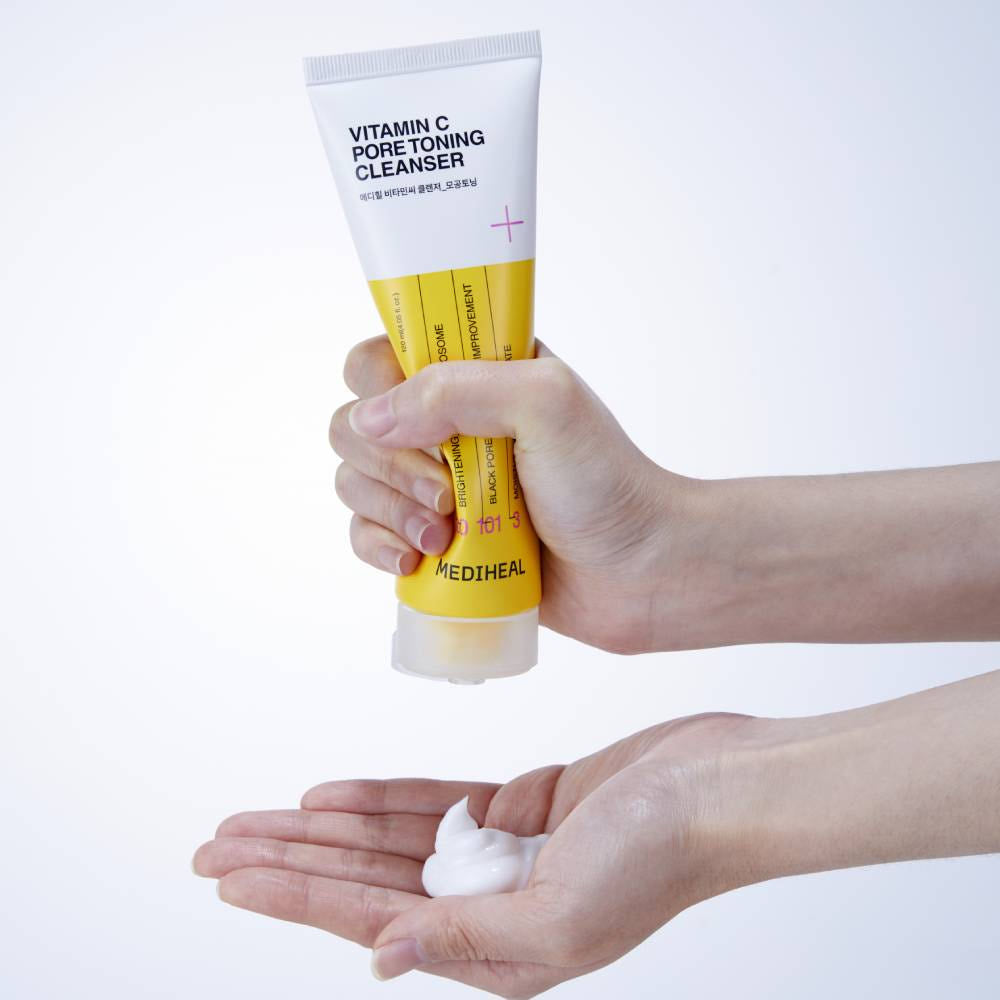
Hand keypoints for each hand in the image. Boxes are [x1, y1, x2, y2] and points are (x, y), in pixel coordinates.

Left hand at [193, 712, 757, 996]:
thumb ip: (466, 939)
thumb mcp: (561, 918)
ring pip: (389, 840)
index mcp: (496, 953)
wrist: (718, 788)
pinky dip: (381, 799)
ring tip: (257, 820)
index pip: (368, 917)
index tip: (229, 874)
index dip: (292, 894)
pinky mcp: (519, 807)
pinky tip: (333, 796)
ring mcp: (501, 854)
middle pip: (364, 878)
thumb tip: (379, 957)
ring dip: (323, 828)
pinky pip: (433, 803)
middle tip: (215, 845)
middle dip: (289, 861)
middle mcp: (488, 908)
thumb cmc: (658, 858)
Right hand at [329, 337, 693, 653]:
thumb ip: (457, 390)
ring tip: (444, 537)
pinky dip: (377, 547)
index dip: (379, 387)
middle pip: (352, 425)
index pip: (380, 357)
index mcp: (471, 375)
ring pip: (352, 482)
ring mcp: (434, 487)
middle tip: (447, 494)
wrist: (637, 572)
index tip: (419, 423)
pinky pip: (365, 535)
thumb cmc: (605, 481)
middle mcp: (444, 426)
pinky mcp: (430, 542)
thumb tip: (370, 419)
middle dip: (389, 465)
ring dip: (388, 510)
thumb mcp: (546, 404)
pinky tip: (415, 561)